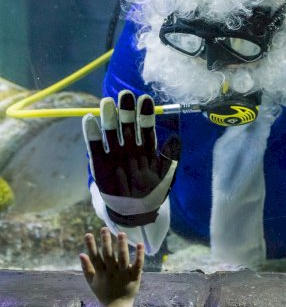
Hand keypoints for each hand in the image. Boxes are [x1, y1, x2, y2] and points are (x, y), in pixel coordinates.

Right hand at [80, 228, 144, 306]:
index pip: (95, 257)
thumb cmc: (104, 293)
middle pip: (108, 255)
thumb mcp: (92, 282)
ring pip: (123, 258)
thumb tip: (81, 254)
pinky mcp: (135, 276)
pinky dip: (139, 255)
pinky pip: (138, 264)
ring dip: (122, 245)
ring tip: (121, 233)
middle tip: (105, 228)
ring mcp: (123, 274)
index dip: (91, 245)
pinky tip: (140, 244)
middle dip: (106, 241)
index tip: (88, 234)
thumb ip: (86, 268)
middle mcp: (111, 272)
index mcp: (101, 273)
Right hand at [83, 90, 180, 226]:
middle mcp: (129, 149)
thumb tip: (175, 138)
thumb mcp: (166, 176)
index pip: (146, 128)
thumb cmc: (153, 193)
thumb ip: (169, 158)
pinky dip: (92, 135)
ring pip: (112, 133)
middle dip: (127, 110)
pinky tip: (90, 120)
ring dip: (109, 118)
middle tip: (126, 94)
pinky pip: (96, 148)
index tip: (146, 98)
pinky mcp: (100, 165)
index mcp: (146, 150)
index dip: (146, 114)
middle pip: (128, 126)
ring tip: (108, 102)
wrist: (136, 212)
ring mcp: (114, 155)